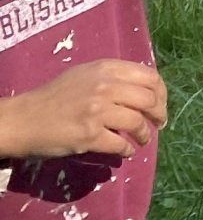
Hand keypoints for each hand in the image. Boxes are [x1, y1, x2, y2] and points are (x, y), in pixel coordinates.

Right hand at [0, 61, 167, 161]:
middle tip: (159, 124)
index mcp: (106, 68)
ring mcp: (98, 111)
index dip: (161, 92)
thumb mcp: (86, 74)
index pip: (150, 76)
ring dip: (144, 134)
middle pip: (149, 99)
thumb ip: (114, 77)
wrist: (24, 119)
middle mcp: (105, 86)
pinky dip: (127, 149)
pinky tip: (126, 151)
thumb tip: (144, 89)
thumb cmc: (55, 96)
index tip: (160, 104)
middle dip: (159, 114)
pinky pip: (120, 144)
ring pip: (137, 122)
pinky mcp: (89, 135)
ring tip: (142, 139)